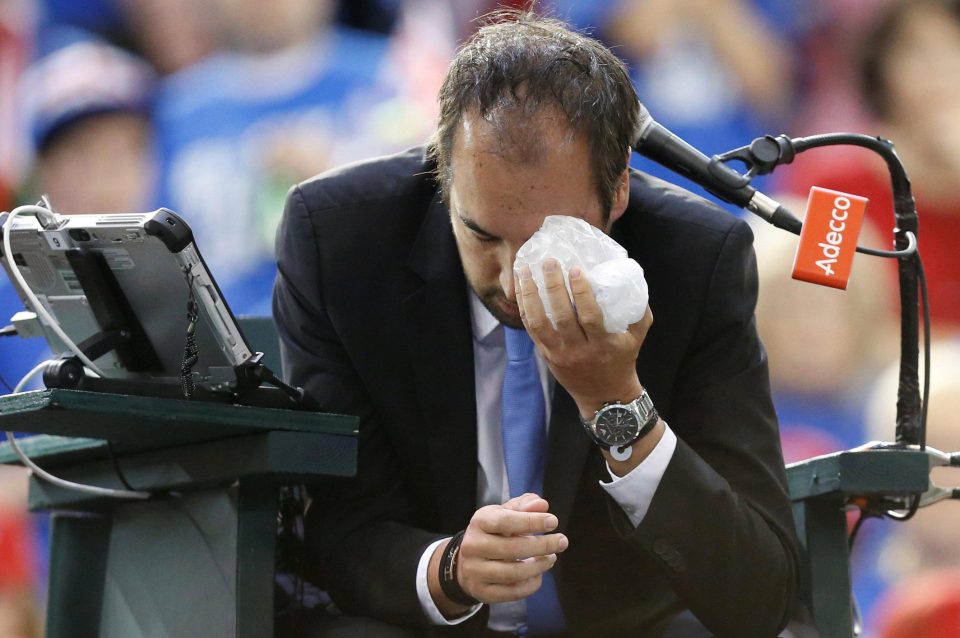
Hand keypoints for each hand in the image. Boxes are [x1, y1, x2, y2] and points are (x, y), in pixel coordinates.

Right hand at [429, 493, 567, 615]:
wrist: (466, 561)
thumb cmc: (492, 532)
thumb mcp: (504, 513)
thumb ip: (524, 506)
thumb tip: (541, 505)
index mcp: (479, 522)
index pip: (505, 521)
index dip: (531, 521)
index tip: (553, 522)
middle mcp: (473, 546)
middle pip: (511, 549)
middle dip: (542, 546)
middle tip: (562, 541)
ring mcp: (475, 571)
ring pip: (513, 573)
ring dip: (539, 566)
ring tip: (551, 558)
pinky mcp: (482, 592)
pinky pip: (512, 592)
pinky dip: (531, 584)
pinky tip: (539, 574)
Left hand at [515, 259, 652, 415]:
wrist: (604, 396)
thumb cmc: (622, 360)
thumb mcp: (637, 338)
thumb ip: (639, 310)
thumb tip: (632, 278)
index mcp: (602, 344)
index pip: (589, 316)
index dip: (581, 292)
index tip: (576, 269)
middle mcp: (578, 350)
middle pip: (561, 316)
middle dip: (553, 286)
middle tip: (549, 262)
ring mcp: (559, 353)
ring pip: (538, 322)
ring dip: (530, 295)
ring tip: (525, 270)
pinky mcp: (546, 354)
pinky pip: (530, 329)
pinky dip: (524, 307)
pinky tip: (521, 288)